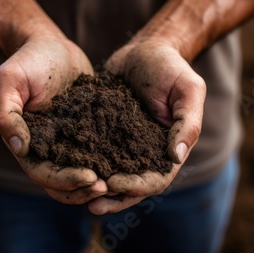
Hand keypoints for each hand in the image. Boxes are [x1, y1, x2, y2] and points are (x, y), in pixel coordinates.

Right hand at [0, 32, 107, 203]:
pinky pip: (99, 151)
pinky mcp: (88, 129)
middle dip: (84, 188)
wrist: (52, 44)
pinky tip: (130, 162)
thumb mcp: (9, 79)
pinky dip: (111, 161)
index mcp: (26, 142)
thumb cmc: (28, 59)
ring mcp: (69, 140)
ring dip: (98, 182)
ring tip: (120, 182)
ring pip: (82, 172)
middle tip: (109, 187)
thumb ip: (7, 113)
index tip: (90, 178)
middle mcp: (47, 147)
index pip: (43, 172)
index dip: (65, 180)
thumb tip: (19, 149)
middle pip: (63, 181)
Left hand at [87, 39, 205, 213]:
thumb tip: (176, 156)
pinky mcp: (104, 131)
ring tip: (75, 194)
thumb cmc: (170, 67)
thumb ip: (186, 122)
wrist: (144, 48)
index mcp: (168, 147)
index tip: (114, 184)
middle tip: (92, 204)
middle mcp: (145, 151)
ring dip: (95, 187)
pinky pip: (93, 151)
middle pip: (131, 185)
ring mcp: (124, 143)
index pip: (155, 179)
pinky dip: (82, 162)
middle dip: (112, 197)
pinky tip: (65, 166)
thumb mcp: (188, 90)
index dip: (136, 187)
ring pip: (110, 173)